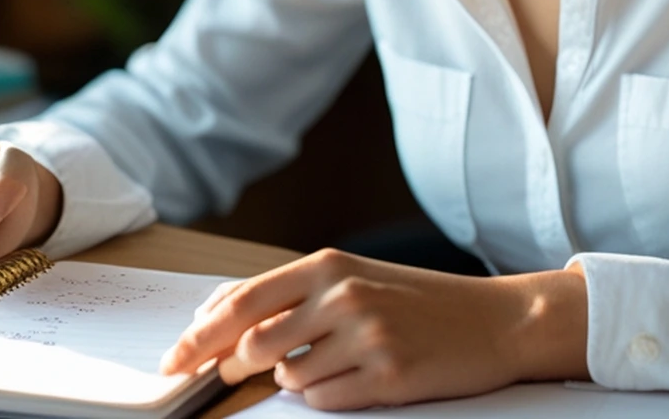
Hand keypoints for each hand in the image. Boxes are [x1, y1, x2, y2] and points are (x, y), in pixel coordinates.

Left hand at [157, 248, 589, 410]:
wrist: (497, 320)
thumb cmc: (419, 300)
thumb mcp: (353, 279)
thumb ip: (290, 296)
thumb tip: (219, 321)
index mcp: (327, 266)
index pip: (240, 302)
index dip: (198, 337)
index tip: (171, 362)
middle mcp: (342, 296)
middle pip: (253, 345)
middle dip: (234, 367)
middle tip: (230, 375)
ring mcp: (365, 336)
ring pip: (289, 377)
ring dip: (296, 379)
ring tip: (334, 363)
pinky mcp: (386, 376)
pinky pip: (324, 401)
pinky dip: (328, 397)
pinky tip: (358, 378)